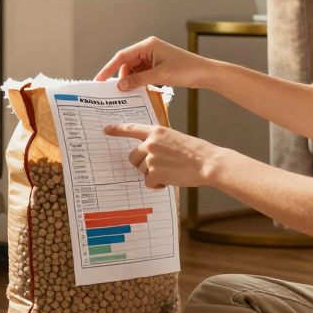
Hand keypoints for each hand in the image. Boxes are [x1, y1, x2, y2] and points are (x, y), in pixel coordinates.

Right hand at [93, 36, 211, 90]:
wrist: (204, 73)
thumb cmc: (185, 70)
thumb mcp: (160, 76)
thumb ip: (138, 80)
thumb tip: (120, 85)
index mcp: (147, 45)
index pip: (122, 56)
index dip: (109, 68)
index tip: (99, 79)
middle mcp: (148, 49)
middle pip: (127, 63)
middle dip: (122, 77)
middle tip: (116, 91)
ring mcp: (153, 57)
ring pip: (134, 70)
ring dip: (131, 81)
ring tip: (129, 93)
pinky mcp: (157, 65)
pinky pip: (142, 73)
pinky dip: (139, 82)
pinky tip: (139, 90)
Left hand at [102, 123, 222, 188]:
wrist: (206, 162)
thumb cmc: (195, 152)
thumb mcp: (175, 138)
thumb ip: (160, 142)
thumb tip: (149, 154)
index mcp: (157, 131)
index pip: (132, 128)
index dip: (117, 129)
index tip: (106, 129)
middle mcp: (150, 143)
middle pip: (132, 156)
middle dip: (141, 164)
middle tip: (156, 168)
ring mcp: (151, 158)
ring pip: (141, 170)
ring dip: (152, 174)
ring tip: (170, 172)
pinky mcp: (154, 172)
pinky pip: (148, 181)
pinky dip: (156, 184)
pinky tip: (169, 181)